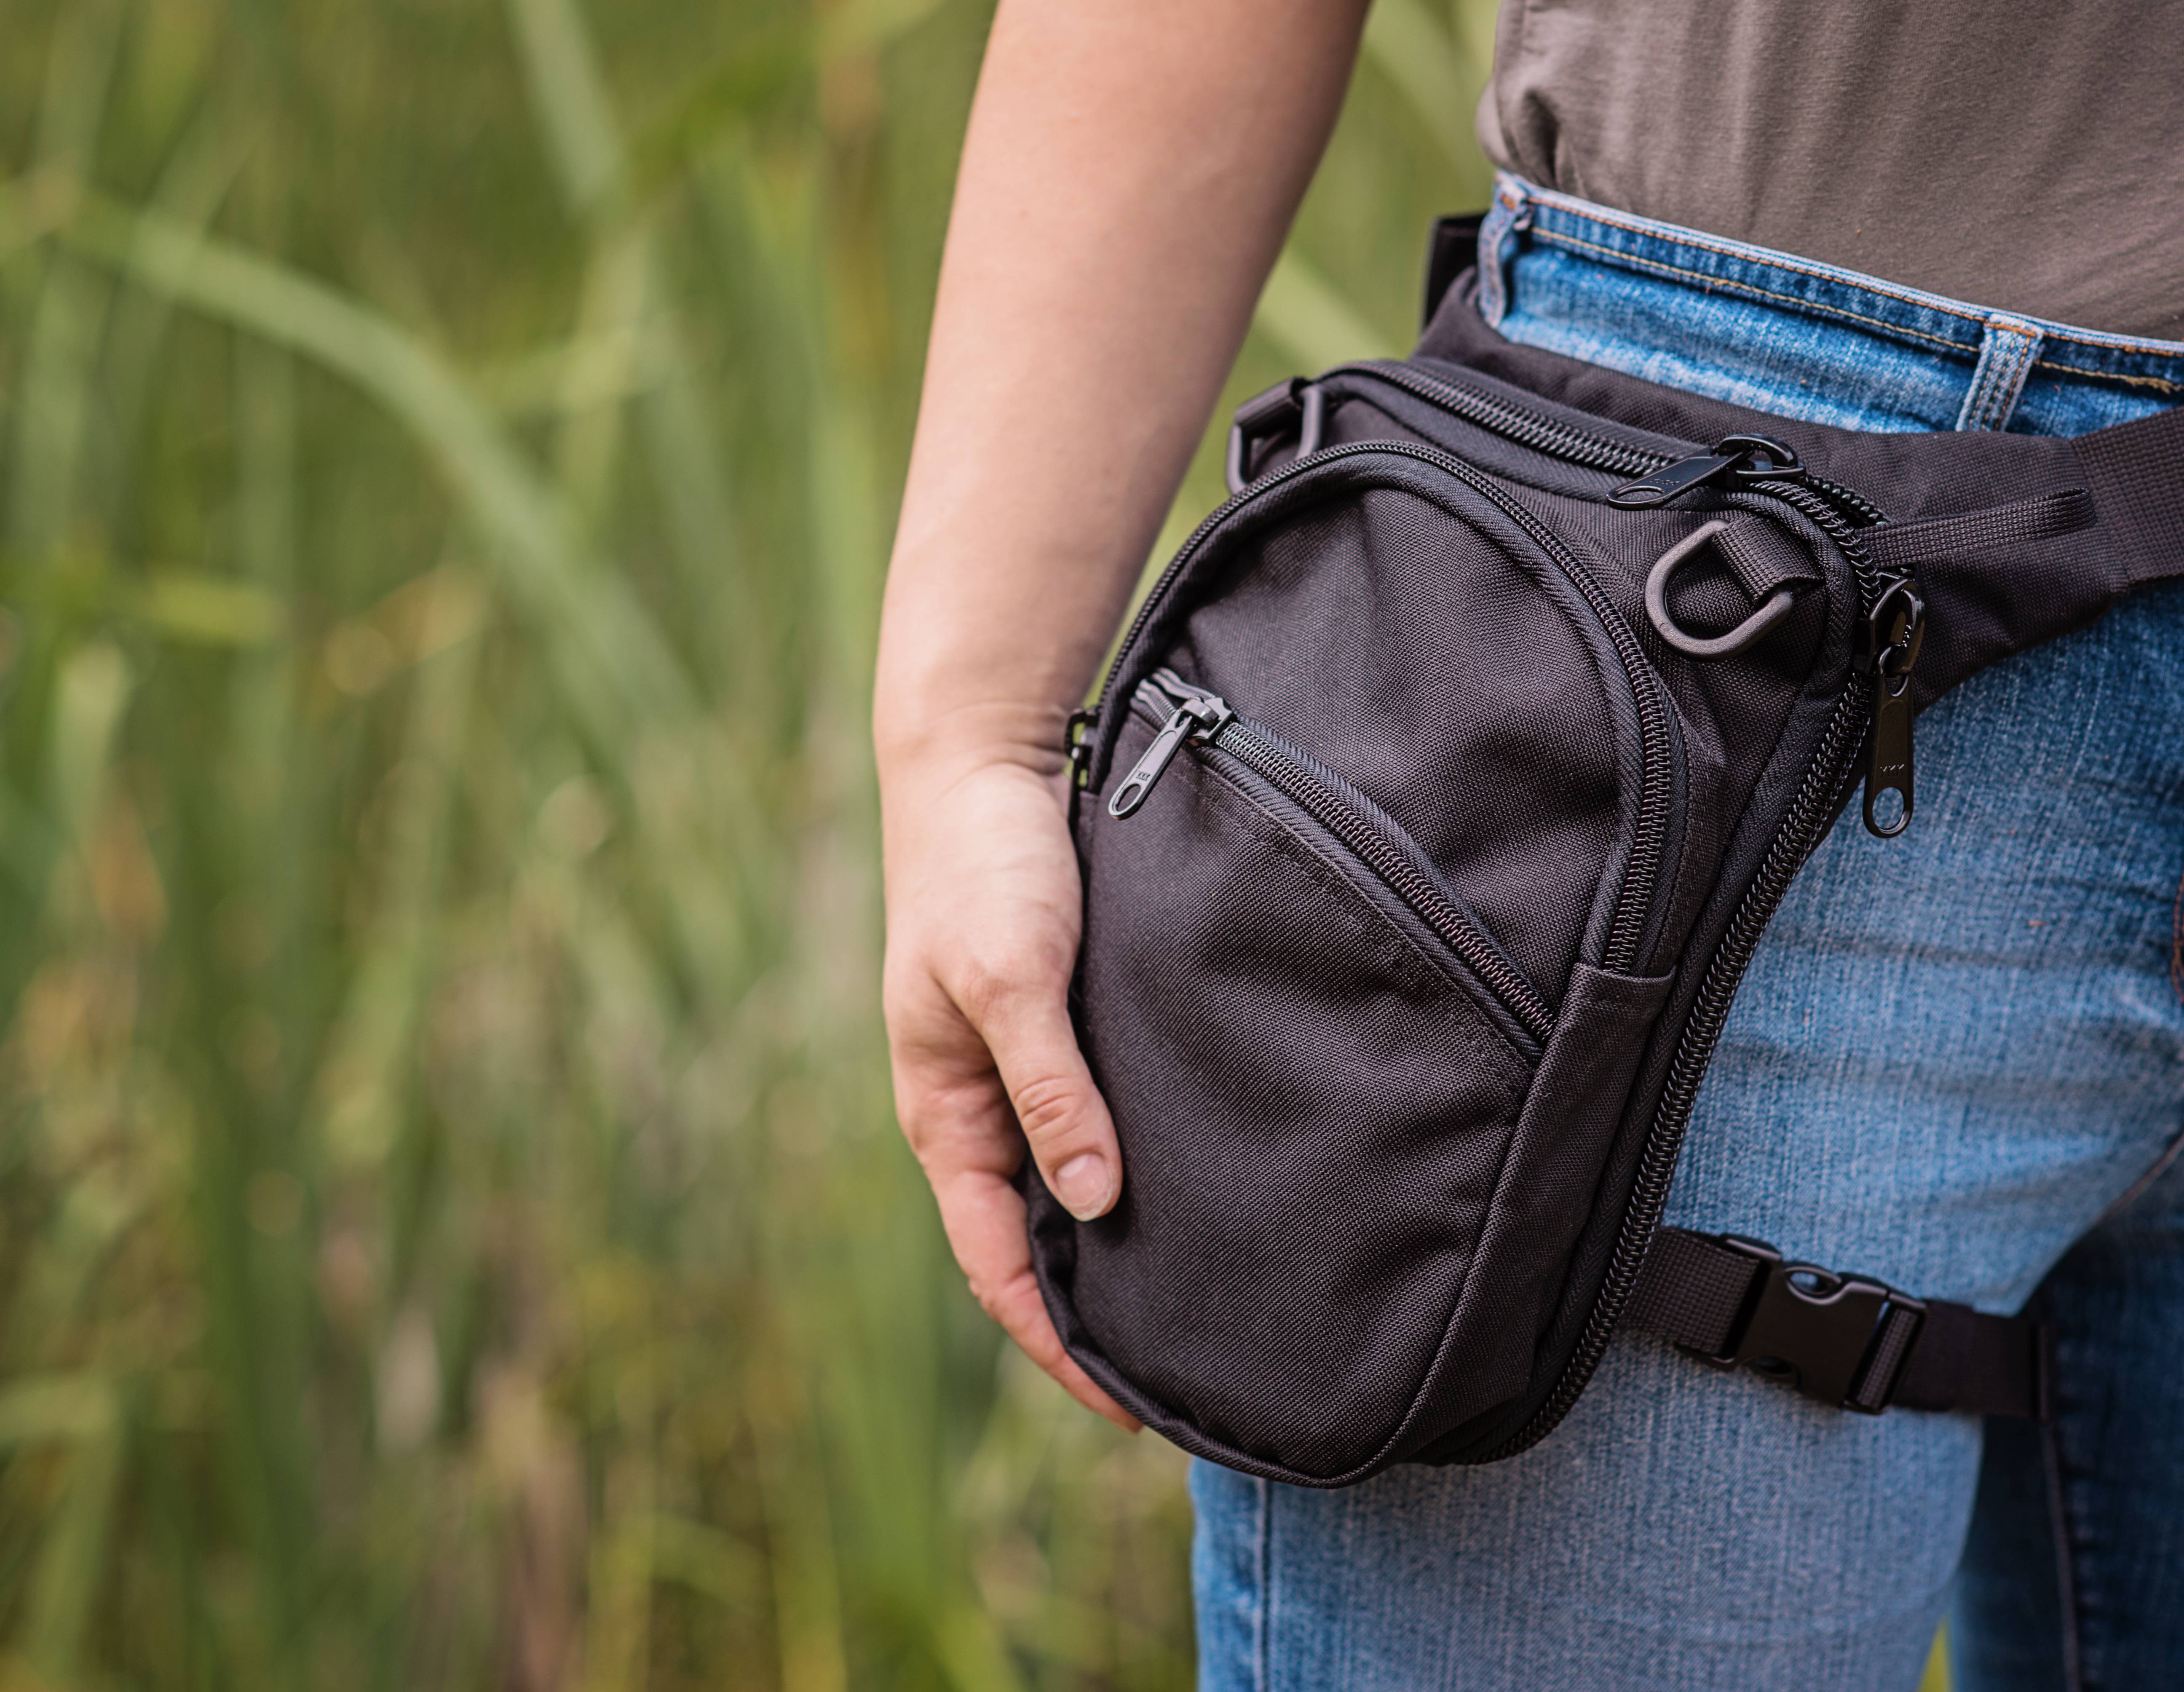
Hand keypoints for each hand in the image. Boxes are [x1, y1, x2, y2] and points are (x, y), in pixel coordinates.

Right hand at [879, 736, 1138, 1430]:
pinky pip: (1092, 1129)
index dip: (1056, 1344)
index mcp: (946, 1115)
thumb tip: (1093, 1202)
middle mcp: (979, 1109)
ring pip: (1067, 1190)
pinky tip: (1189, 1191)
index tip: (1128, 1406)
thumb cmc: (984, 865)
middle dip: (1090, 1317)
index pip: (997, 1265)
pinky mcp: (1059, 1031)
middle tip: (1179, 1376)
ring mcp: (1017, 1072)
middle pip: (1032, 1243)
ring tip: (1197, 1303)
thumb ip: (1050, 1086)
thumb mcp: (1010, 978)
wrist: (982, 762)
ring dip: (1114, 1250)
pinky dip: (1130, 1176)